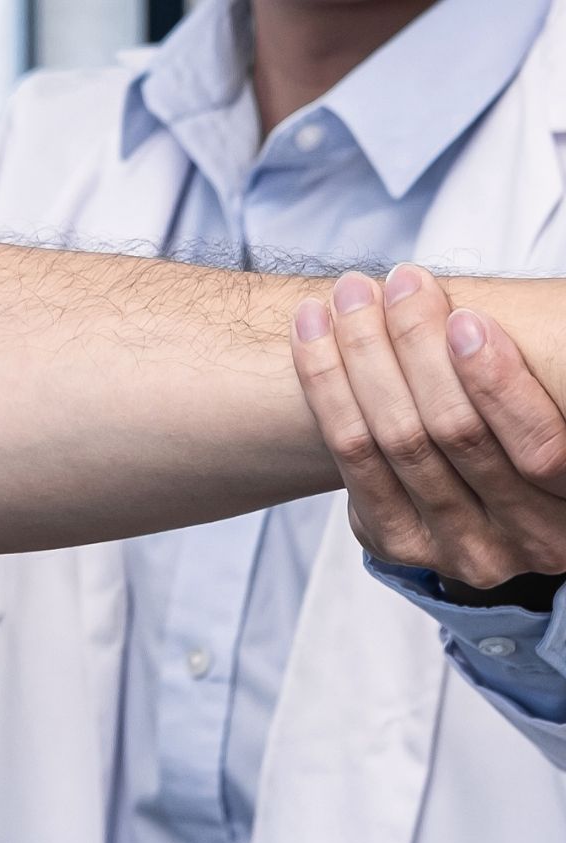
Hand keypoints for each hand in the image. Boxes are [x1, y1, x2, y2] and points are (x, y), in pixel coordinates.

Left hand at [292, 263, 565, 602]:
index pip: (537, 447)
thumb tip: (481, 325)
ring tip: (350, 295)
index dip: (496, 382)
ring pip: (390, 443)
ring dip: (360, 356)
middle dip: (417, 345)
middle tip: (398, 281)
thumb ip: (539, 380)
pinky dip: (326, 388)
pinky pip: (349, 459)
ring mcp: (457, 550)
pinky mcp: (398, 545)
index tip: (465, 317)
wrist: (498, 494)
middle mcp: (524, 539)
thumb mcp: (556, 406)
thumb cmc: (542, 422)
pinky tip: (313, 333)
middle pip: (451, 435)